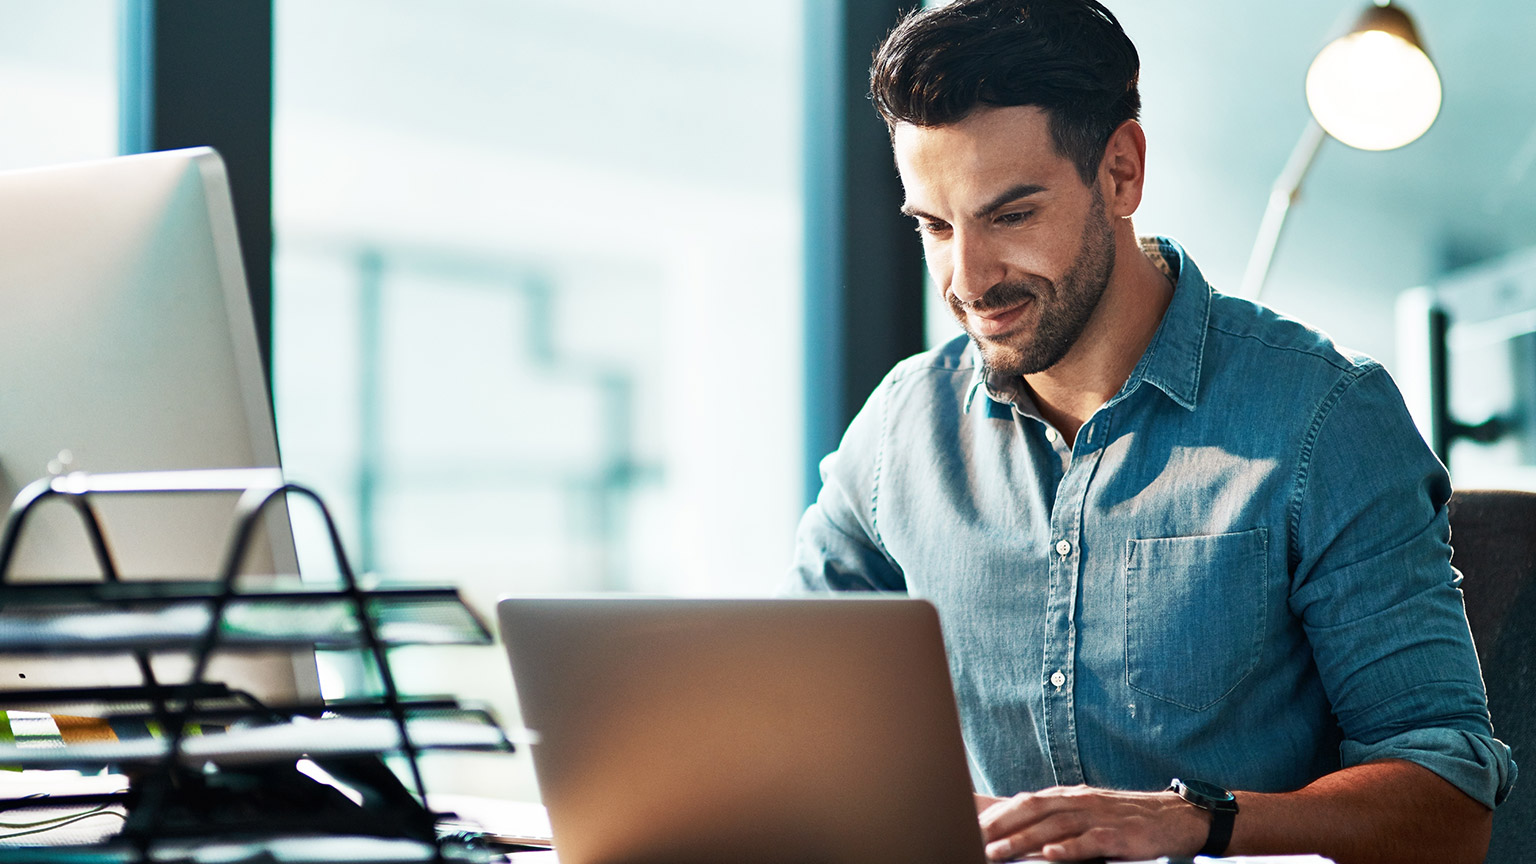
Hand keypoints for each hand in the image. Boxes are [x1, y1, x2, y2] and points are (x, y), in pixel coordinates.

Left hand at [977, 785, 1208, 860]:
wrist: (1175, 817)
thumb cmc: (1124, 818)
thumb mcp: (1087, 812)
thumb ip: (1056, 817)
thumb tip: (1020, 828)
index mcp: (1070, 796)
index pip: (1026, 801)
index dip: (998, 813)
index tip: (972, 825)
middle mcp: (1080, 801)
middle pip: (1033, 809)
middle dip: (1001, 825)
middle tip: (975, 839)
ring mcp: (1100, 817)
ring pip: (1055, 826)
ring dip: (1023, 840)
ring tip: (998, 852)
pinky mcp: (1120, 835)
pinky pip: (1091, 841)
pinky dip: (1069, 848)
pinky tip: (1051, 855)